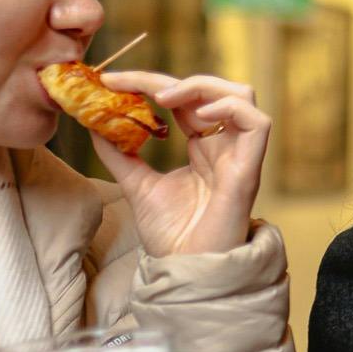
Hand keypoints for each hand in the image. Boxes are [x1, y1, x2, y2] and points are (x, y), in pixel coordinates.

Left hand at [91, 71, 268, 255]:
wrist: (186, 272)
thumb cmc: (172, 237)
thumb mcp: (137, 186)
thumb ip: (121, 155)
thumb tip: (94, 123)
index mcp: (202, 147)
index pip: (183, 99)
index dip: (150, 83)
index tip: (111, 80)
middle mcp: (224, 146)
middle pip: (210, 89)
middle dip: (168, 79)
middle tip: (128, 83)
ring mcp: (239, 156)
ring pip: (241, 95)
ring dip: (202, 85)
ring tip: (164, 96)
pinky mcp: (249, 169)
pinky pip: (257, 122)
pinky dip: (230, 108)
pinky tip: (199, 114)